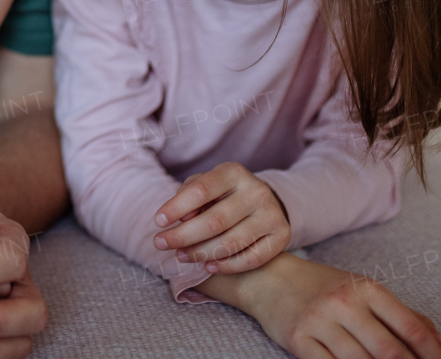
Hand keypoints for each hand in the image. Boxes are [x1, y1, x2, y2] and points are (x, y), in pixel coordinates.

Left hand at [153, 162, 290, 273]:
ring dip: (201, 253)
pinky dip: (226, 266)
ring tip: (182, 256)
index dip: (176, 207)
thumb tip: (182, 219)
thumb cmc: (223, 194)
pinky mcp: (282, 236)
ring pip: (231, 242)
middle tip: (162, 244)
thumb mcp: (204, 184)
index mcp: (233, 173)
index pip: (200, 190)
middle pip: (214, 221)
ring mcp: (272, 214)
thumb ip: (188, 195)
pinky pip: (251, 259)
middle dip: (183, 236)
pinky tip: (208, 266)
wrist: (264, 202)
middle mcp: (256, 191)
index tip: (158, 222)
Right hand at [246, 255, 440, 358]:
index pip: (411, 327)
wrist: (268, 277)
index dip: (433, 355)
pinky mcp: (298, 339)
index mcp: (366, 289)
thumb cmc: (323, 287)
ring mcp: (319, 321)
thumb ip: (406, 318)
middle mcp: (344, 303)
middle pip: (389, 351)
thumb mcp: (365, 292)